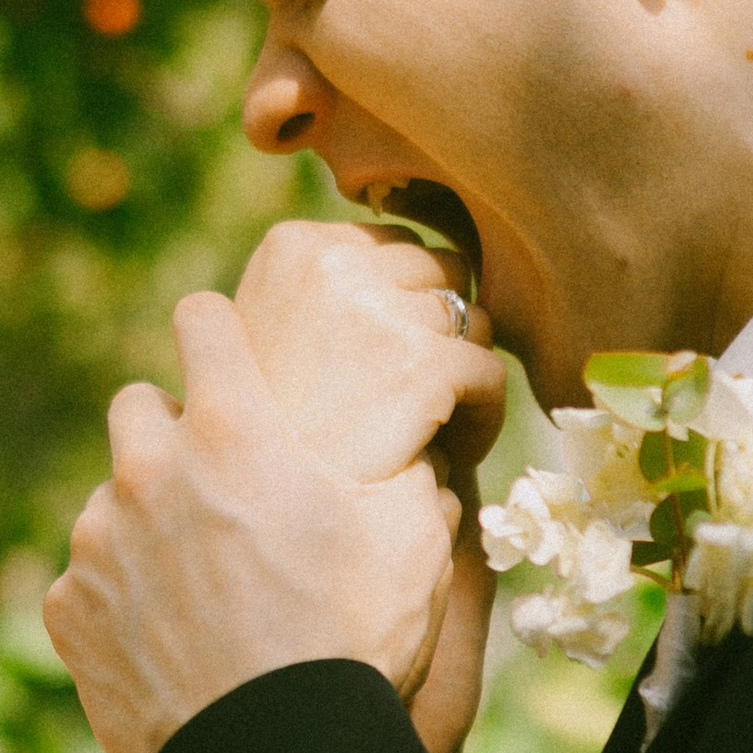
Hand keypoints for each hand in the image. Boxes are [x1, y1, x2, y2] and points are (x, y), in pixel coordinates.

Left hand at [47, 291, 460, 752]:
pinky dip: (122, 595)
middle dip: (175, 430)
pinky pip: (88, 577)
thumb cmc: (350, 641)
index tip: (231, 349)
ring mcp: (98, 539)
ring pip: (111, 497)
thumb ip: (404, 472)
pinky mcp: (68, 607)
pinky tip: (171, 636)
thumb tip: (411, 450)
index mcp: (232, 432)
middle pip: (140, 404)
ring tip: (203, 579)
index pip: (201, 318)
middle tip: (220, 482)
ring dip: (148, 519)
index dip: (219, 329)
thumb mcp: (412, 541)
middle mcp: (148, 469)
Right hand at [232, 218, 504, 489]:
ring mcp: (378, 312)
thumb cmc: (265, 430)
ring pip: (473, 321)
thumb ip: (319, 289)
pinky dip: (484, 414)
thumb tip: (406, 266)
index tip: (395, 353)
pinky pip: (489, 373)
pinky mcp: (422, 365)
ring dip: (463, 370)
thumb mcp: (265, 334)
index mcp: (293, 246)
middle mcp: (334, 263)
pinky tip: (457, 451)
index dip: (405, 301)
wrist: (263, 505)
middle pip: (439, 272)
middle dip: (440, 327)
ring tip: (442, 422)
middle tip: (426, 389)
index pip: (393, 248)